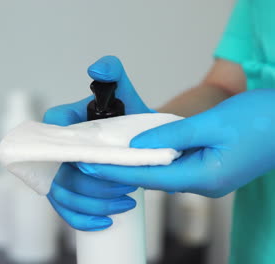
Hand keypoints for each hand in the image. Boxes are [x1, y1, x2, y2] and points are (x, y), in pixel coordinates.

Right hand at [44, 56, 148, 230]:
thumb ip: (112, 72)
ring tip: (125, 203)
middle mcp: (54, 149)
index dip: (72, 153)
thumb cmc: (127, 116)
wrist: (139, 139)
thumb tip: (96, 68)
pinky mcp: (68, 192)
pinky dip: (82, 220)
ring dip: (93, 204)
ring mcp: (59, 172)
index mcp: (60, 123)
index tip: (100, 161)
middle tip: (126, 187)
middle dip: (92, 186)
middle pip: (59, 174)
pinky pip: (65, 211)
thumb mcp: (123, 92)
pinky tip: (105, 222)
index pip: (51, 137)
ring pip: (63, 196)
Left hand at [78, 89, 274, 197]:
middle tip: (92, 159)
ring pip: (162, 172)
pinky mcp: (208, 169)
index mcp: (205, 177)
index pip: (149, 177)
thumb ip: (173, 135)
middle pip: (152, 178)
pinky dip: (154, 158)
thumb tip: (139, 146)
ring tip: (108, 153)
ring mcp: (206, 178)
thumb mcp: (213, 123)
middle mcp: (203, 184)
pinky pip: (174, 165)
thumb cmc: (262, 120)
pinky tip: (139, 148)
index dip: (117, 172)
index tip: (90, 167)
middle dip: (121, 170)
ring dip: (136, 163)